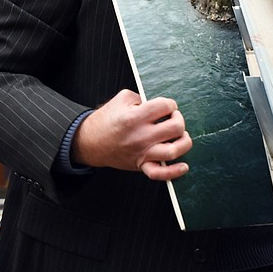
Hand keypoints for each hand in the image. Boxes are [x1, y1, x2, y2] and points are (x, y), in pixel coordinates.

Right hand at [71, 89, 191, 180]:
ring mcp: (141, 153)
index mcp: (135, 117)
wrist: (89, 142)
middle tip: (172, 118)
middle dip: (179, 119)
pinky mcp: (140, 165)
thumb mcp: (121, 99)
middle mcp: (140, 136)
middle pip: (176, 127)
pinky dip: (174, 172)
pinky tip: (183, 166)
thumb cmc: (106, 119)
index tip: (166, 107)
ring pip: (173, 151)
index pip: (165, 106)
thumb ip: (142, 97)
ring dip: (183, 141)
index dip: (170, 104)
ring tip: (180, 135)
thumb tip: (161, 105)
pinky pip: (159, 174)